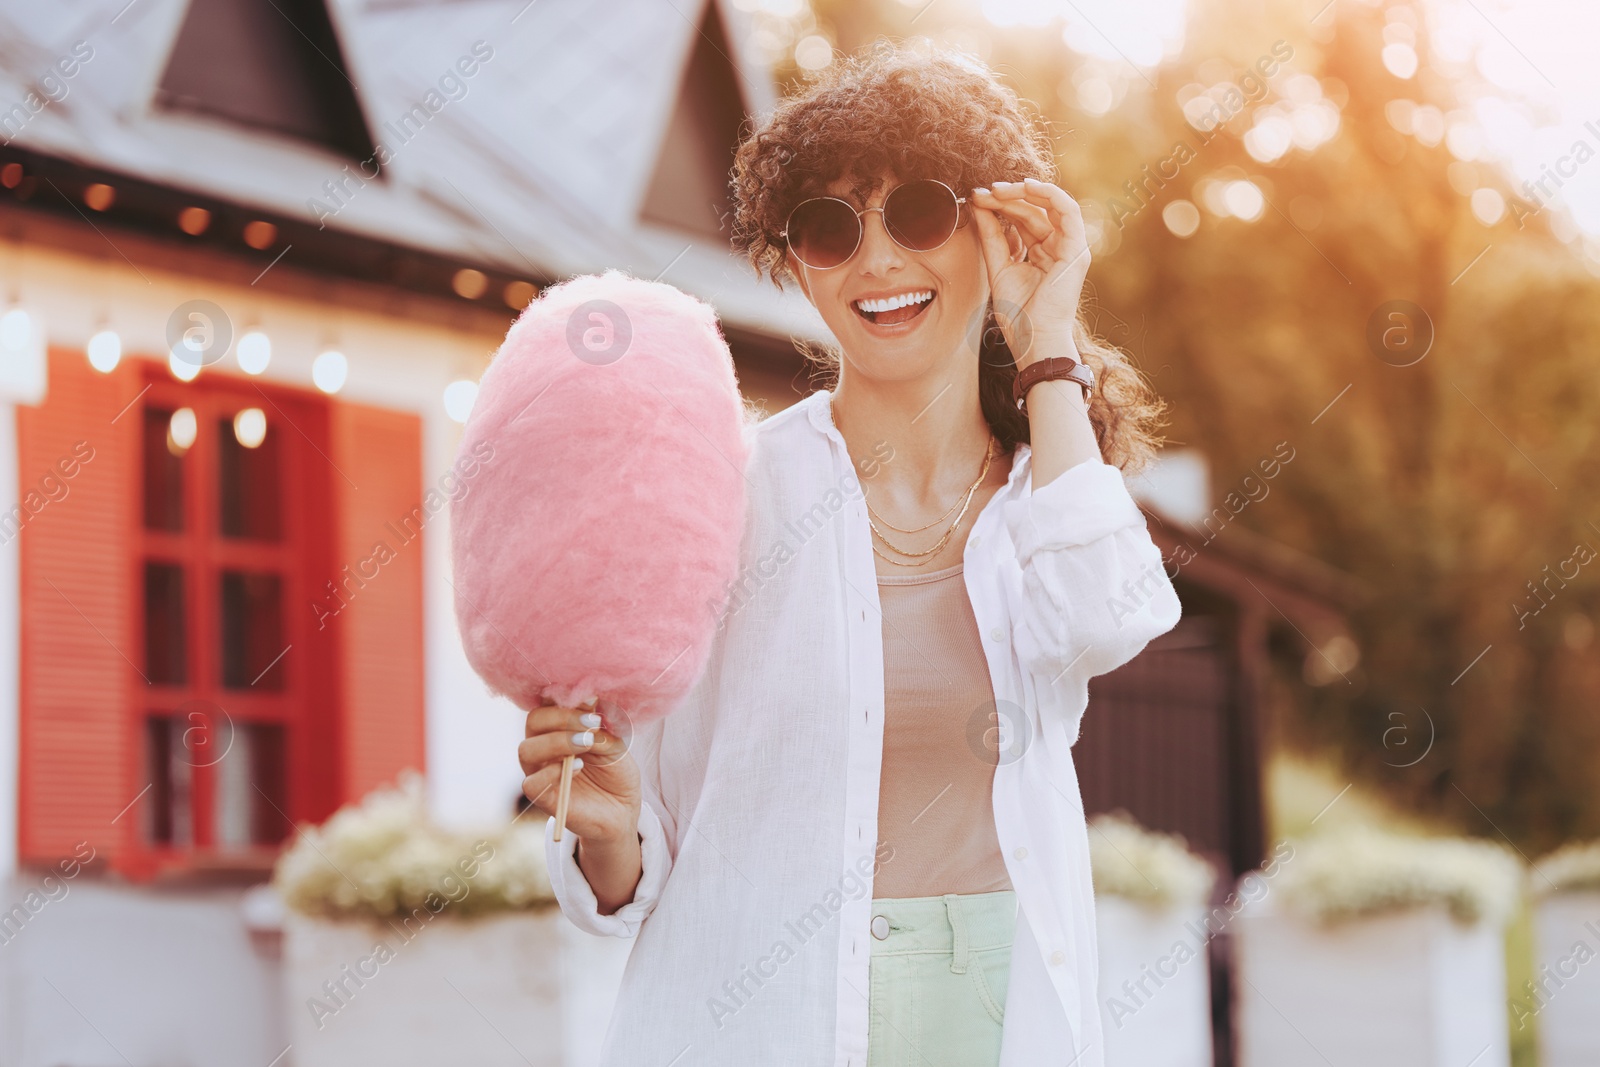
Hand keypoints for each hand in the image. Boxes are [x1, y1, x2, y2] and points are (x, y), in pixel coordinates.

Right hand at [518, 702, 640, 844]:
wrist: (623, 808)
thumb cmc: (616, 771)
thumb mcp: (614, 742)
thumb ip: (599, 724)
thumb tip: (589, 697)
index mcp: (557, 727)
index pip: (547, 702)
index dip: (564, 696)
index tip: (593, 699)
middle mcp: (543, 746)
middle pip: (534, 720)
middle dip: (563, 717)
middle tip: (593, 723)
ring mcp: (540, 771)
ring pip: (527, 749)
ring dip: (558, 742)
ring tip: (588, 743)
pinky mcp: (543, 798)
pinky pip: (530, 783)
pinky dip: (552, 773)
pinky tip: (578, 767)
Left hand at [970, 179, 1091, 368]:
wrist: (1033, 339)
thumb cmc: (1018, 314)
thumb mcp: (998, 267)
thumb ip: (991, 236)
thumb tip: (978, 205)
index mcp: (1040, 252)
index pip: (1022, 219)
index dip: (1000, 205)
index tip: (977, 198)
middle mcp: (1056, 247)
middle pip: (1033, 210)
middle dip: (1008, 197)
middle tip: (984, 191)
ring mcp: (1069, 248)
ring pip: (1049, 206)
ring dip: (1024, 193)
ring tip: (998, 190)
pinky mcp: (1077, 250)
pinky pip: (1069, 211)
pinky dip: (1050, 194)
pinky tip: (1027, 187)